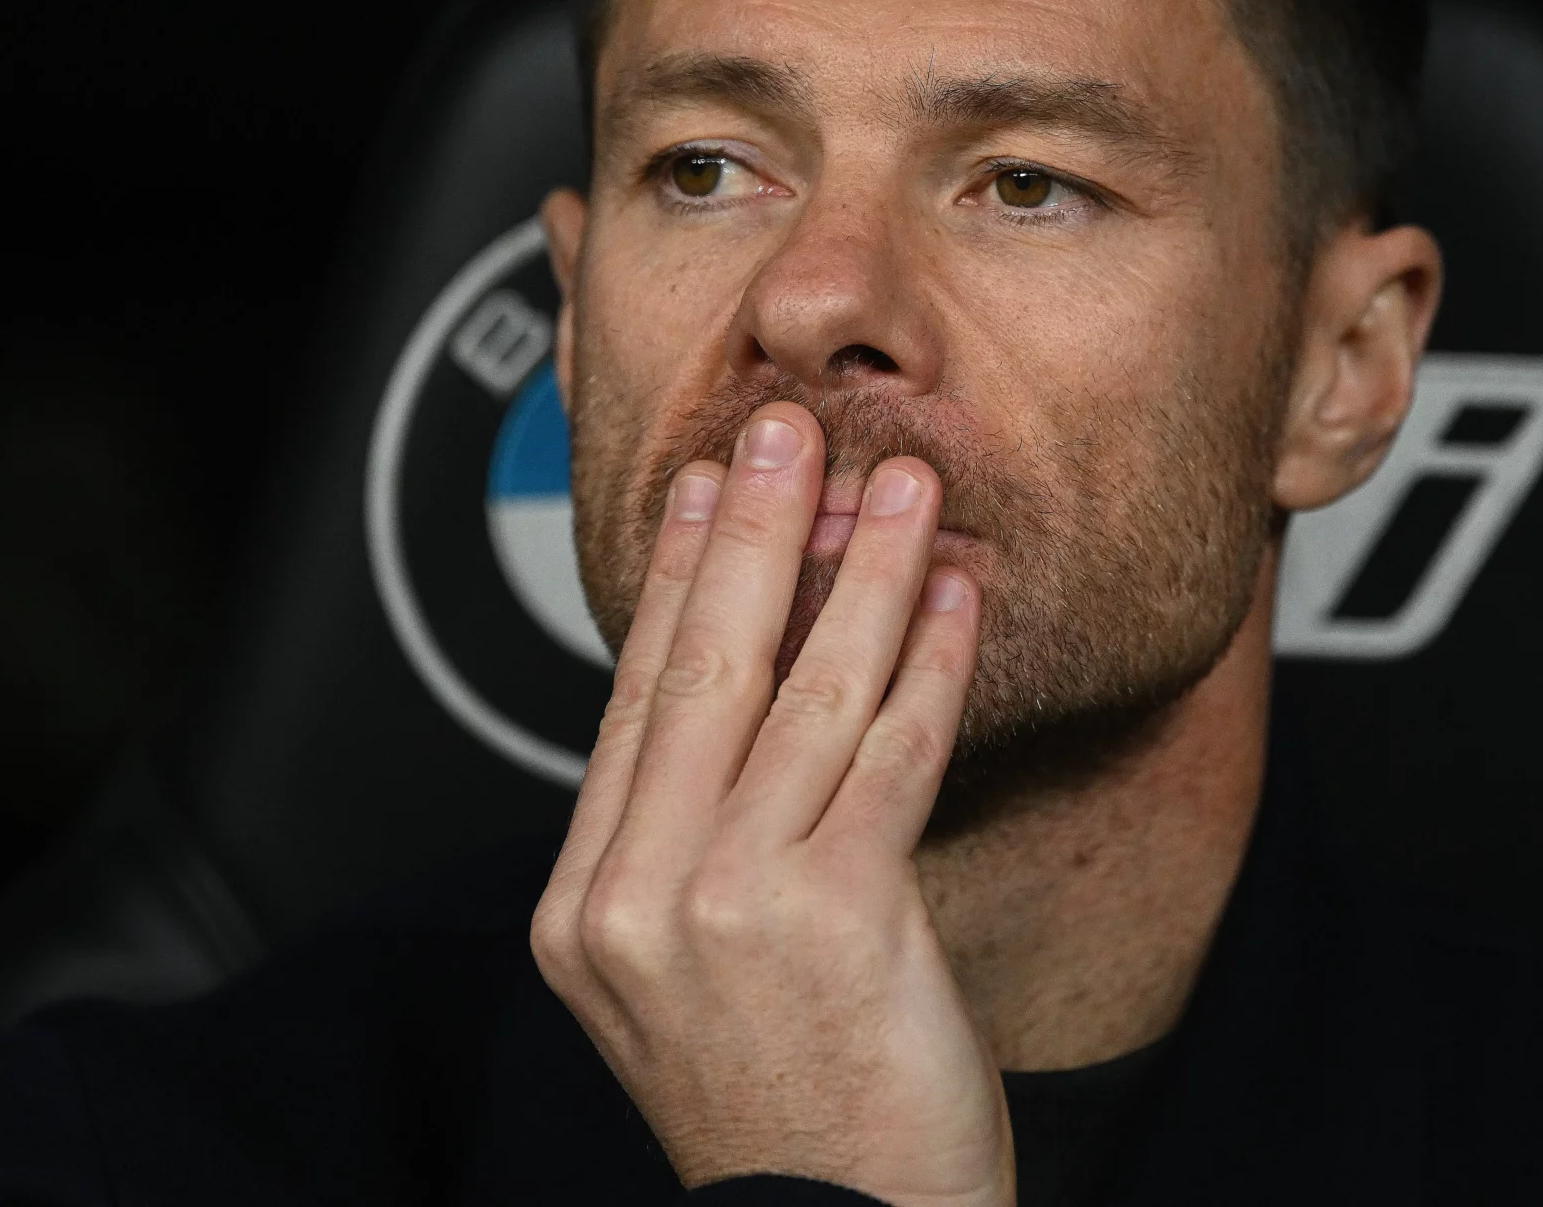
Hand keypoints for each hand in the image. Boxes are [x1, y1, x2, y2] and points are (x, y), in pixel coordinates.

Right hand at [531, 403, 1007, 1206]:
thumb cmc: (793, 1114)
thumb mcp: (694, 977)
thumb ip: (694, 847)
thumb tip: (746, 689)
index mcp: (585, 910)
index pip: (633, 704)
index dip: (673, 580)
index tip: (702, 487)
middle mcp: (635, 903)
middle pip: (700, 672)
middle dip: (750, 532)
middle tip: (781, 428)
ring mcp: (725, 909)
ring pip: (802, 694)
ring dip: (861, 570)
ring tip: (900, 483)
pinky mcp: (832, 918)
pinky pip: (890, 753)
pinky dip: (929, 659)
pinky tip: (957, 594)